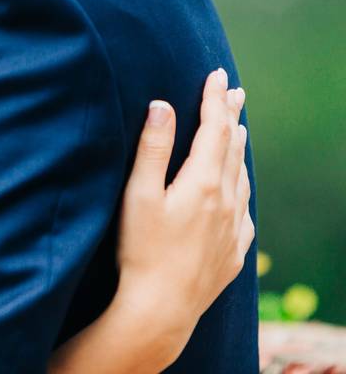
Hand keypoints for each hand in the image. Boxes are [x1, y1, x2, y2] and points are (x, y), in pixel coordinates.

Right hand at [116, 69, 253, 358]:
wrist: (161, 309)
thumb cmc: (141, 250)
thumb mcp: (138, 195)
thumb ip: (152, 148)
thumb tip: (162, 105)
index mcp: (202, 182)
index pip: (213, 129)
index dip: (214, 100)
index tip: (217, 75)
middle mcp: (226, 201)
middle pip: (232, 148)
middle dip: (230, 116)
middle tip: (234, 92)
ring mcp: (233, 228)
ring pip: (241, 177)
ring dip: (238, 149)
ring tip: (237, 131)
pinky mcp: (233, 251)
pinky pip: (245, 209)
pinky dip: (241, 186)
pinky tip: (238, 189)